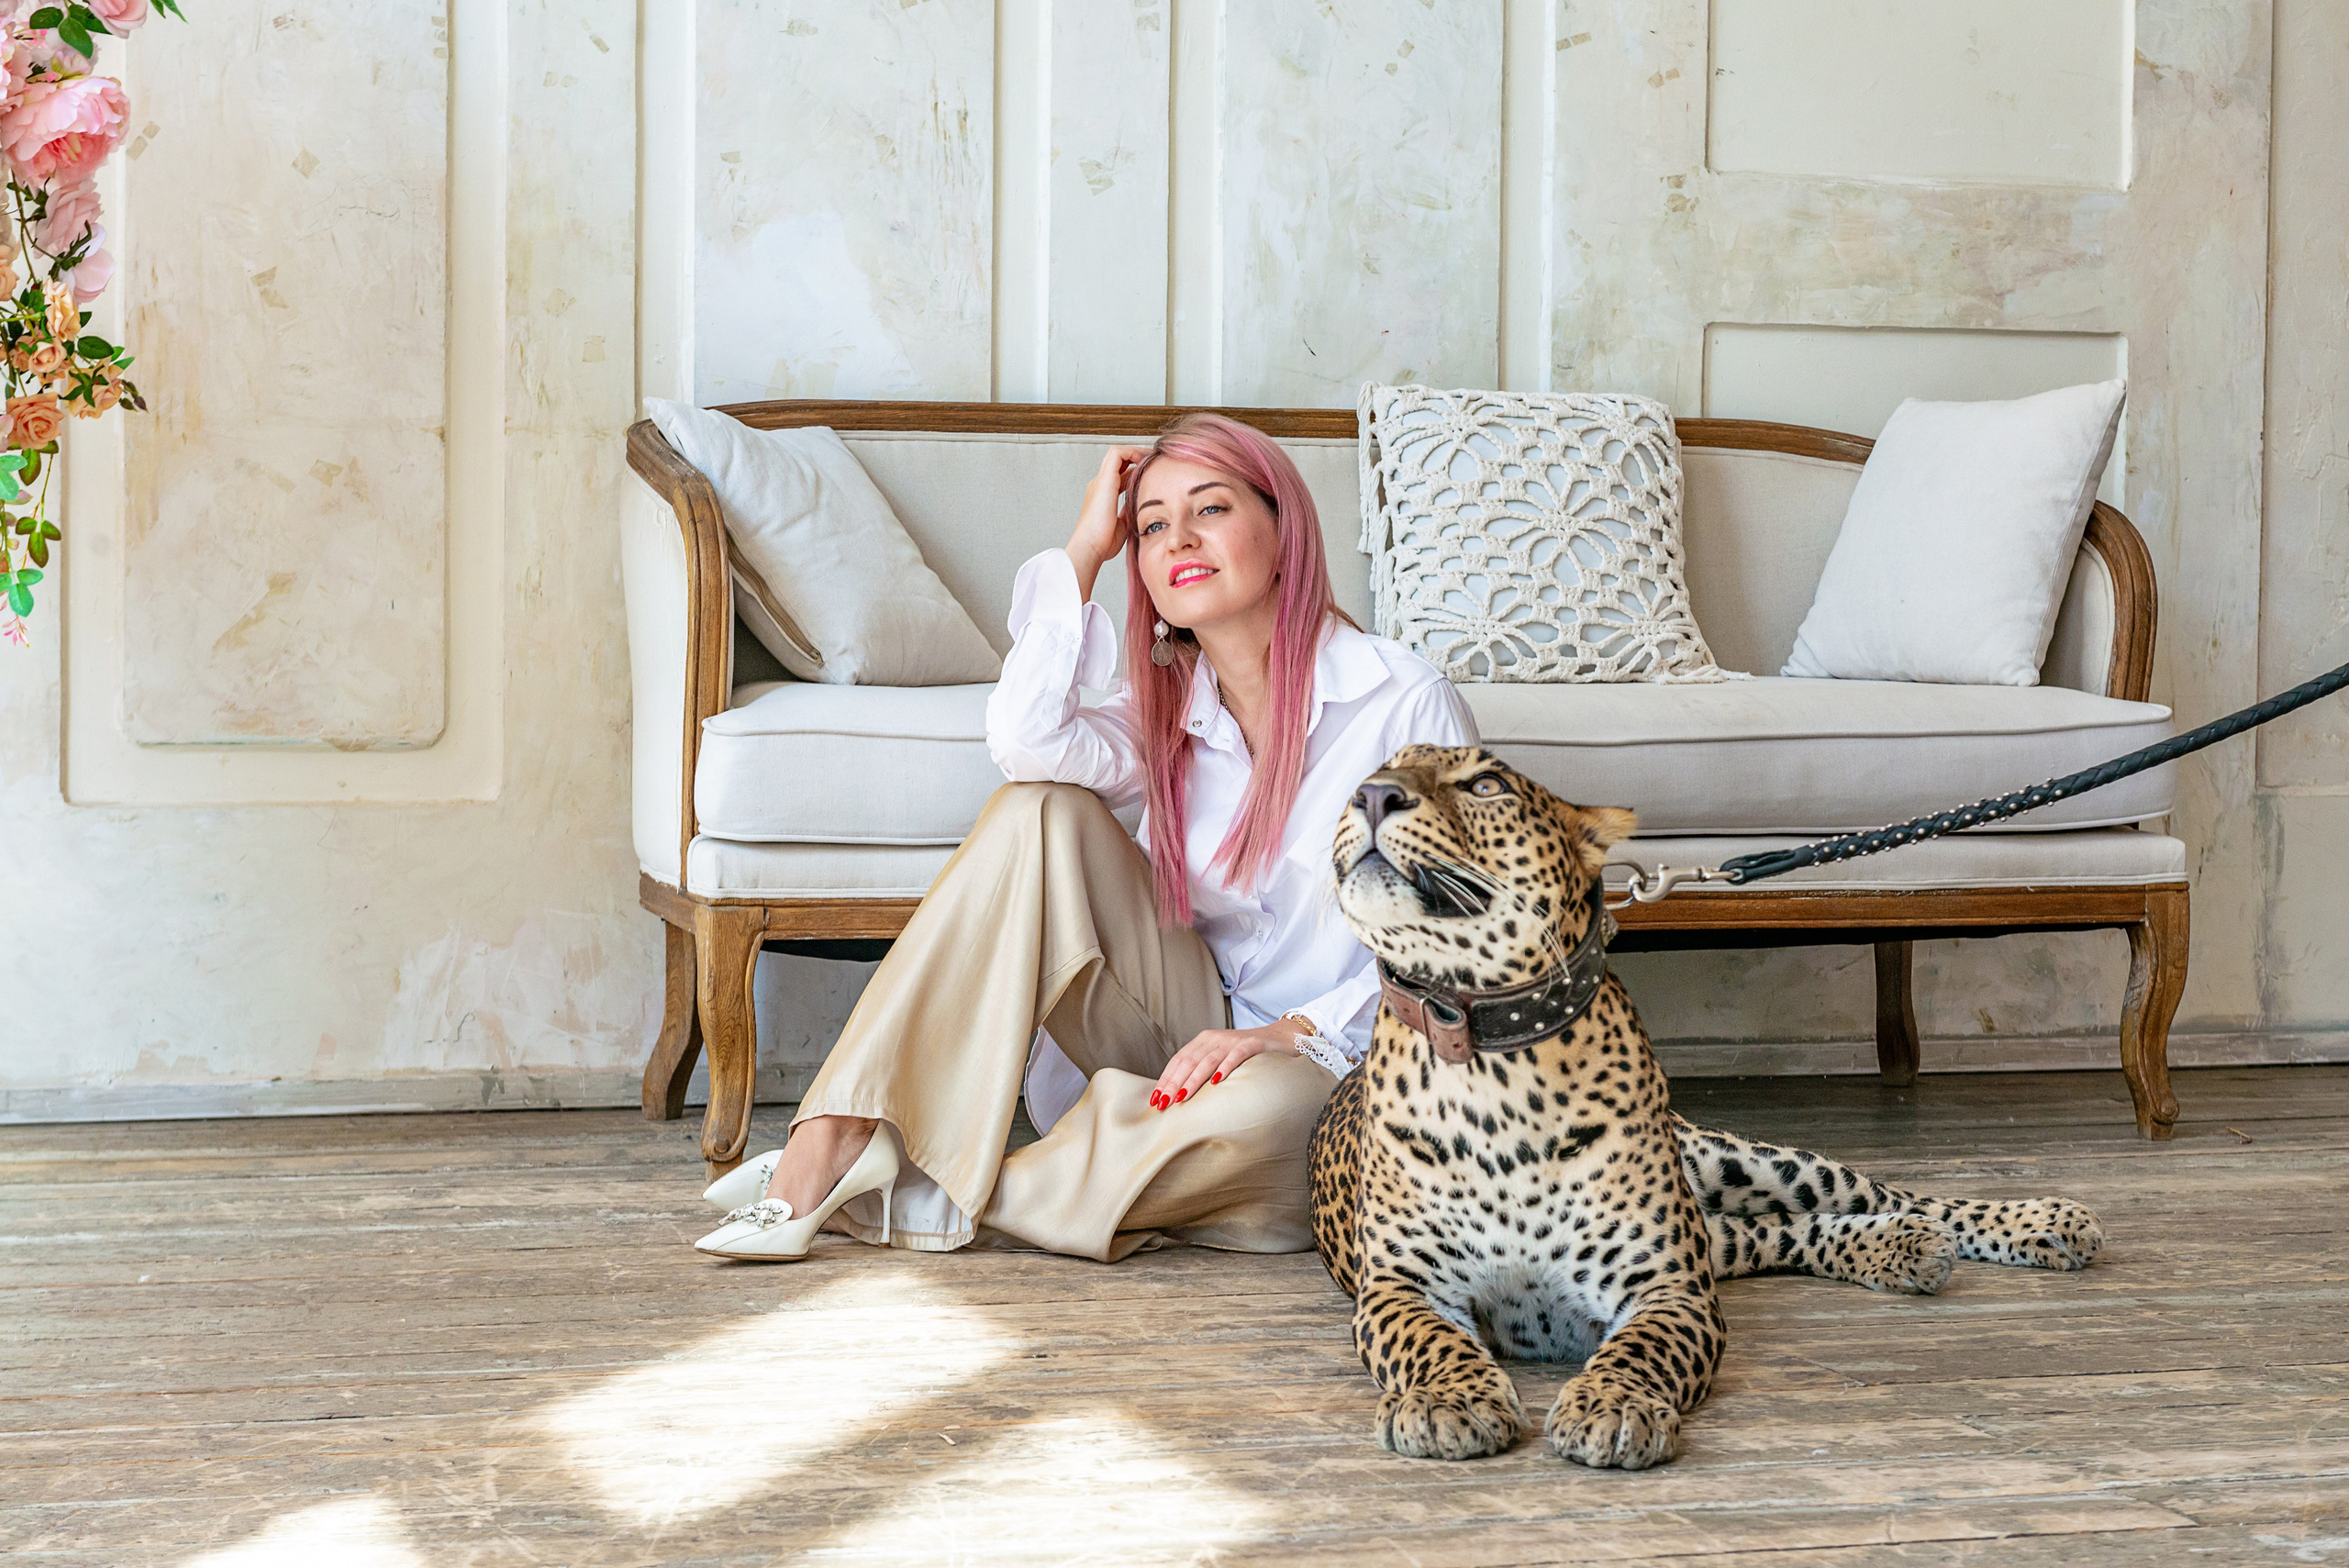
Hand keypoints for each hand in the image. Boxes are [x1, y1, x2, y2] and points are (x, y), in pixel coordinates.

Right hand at [1067, 445, 1149, 600]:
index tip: (1154, 474)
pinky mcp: (1104, 479)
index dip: (1137, 471)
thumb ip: (1129, 513)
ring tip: (1153, 457)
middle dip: (1137, 458)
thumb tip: (1141, 509)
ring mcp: (1100, 481)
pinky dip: (1132, 451)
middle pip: (1118, 462)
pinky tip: (1146, 459)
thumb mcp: (1122, 525)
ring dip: (1136, 452)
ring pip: (1117, 454)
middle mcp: (1100, 485)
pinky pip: (1117, 453)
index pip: (1121, 476)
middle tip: (1156, 462)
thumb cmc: (1103, 543)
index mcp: (1103, 496)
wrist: (1090, 547)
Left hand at [1149, 1022, 1307, 1110]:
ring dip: (1193, 1080)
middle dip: (1174, 1083)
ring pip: (1208, 1060)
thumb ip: (1202, 1071)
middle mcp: (1214, 1038)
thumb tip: (1179, 1097)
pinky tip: (1217, 1081)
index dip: (1165, 1079)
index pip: (1179, 1061)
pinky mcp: (1252, 1044)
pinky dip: (1225, 1067)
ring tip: (1183, 1097)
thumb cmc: (1247, 1055)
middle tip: (1164, 1104)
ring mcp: (1233, 1040)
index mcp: (1203, 1041)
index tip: (1155, 1099)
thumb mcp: (1220, 1060)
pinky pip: (1236, 1055)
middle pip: (1189, 1061)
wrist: (1282, 1039)